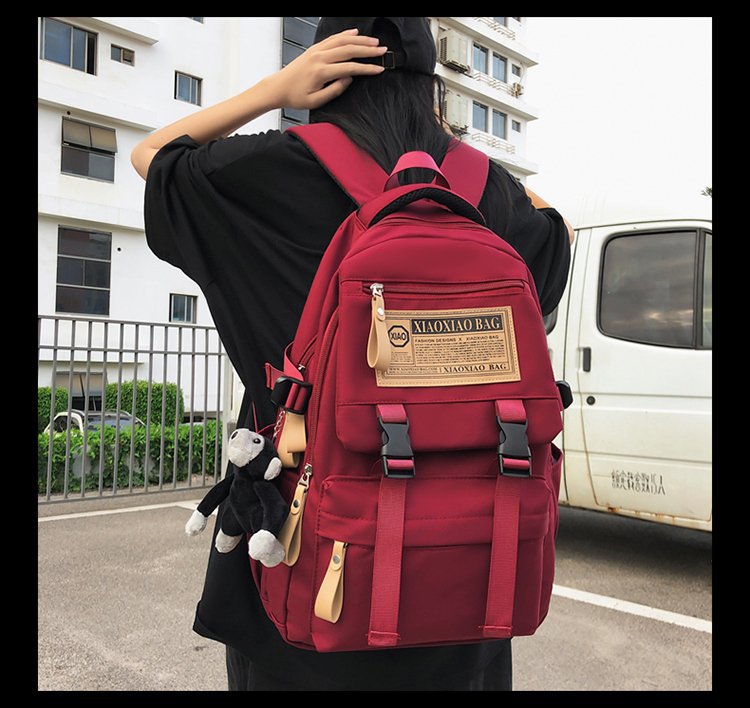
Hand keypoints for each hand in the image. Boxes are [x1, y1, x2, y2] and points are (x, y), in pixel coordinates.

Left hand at [267, 28, 387, 109]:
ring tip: (374, 42)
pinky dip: (345, 34)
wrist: (278, 88)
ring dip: (360, 40)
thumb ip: (335, 90)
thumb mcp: (316, 101)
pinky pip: (333, 38)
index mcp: (321, 72)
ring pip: (342, 41)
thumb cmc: (295, 97)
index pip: (350, 68)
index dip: (366, 68)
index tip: (379, 69)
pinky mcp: (314, 48)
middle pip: (349, 50)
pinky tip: (355, 33)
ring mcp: (316, 50)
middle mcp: (319, 57)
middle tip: (383, 50)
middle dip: (368, 49)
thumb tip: (349, 79)